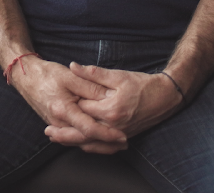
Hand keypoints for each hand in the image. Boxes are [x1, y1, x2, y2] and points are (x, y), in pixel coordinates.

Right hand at [10, 57, 128, 153]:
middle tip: (124, 144)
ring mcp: (56, 125)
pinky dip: (87, 141)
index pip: (89, 129)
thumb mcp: (71, 77)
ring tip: (116, 145)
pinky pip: (73, 138)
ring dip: (98, 145)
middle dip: (106, 145)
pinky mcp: (56, 124)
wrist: (26, 76)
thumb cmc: (47, 74)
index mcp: (63, 110)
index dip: (107, 134)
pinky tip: (99, 141)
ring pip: (79, 142)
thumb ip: (90, 87)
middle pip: (85, 141)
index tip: (122, 135)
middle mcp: (59, 122)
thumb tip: (109, 97)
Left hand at [55, 64, 182, 139]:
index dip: (68, 107)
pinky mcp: (124, 137)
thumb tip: (72, 66)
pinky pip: (104, 148)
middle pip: (82, 133)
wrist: (166, 97)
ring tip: (57, 139)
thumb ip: (92, 73)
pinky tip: (80, 144)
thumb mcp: (118, 75)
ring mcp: (119, 134)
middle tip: (47, 132)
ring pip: (92, 143)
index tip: (54, 103)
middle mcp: (114, 125)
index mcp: (110, 109)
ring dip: (73, 143)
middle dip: (63, 133)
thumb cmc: (142, 84)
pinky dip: (90, 147)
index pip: (82, 110)